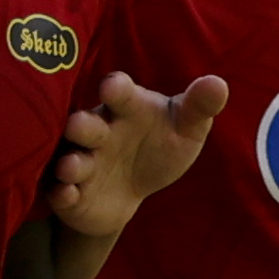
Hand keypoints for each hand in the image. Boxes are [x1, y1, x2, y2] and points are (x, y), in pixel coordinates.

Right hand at [46, 71, 231, 236]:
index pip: (118, 91)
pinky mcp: (70, 192)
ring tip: (73, 165)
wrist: (131, 189)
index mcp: (125, 107)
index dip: (116, 88)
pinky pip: (60, 192)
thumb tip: (218, 84)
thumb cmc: (160, 145)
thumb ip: (200, 107)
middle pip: (84, 123)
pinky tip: (67, 194)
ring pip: (69, 158)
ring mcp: (80, 160)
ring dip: (69, 162)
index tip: (113, 86)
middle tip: (79, 125)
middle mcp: (97, 130)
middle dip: (81, 125)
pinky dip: (62, 194)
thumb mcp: (186, 128)